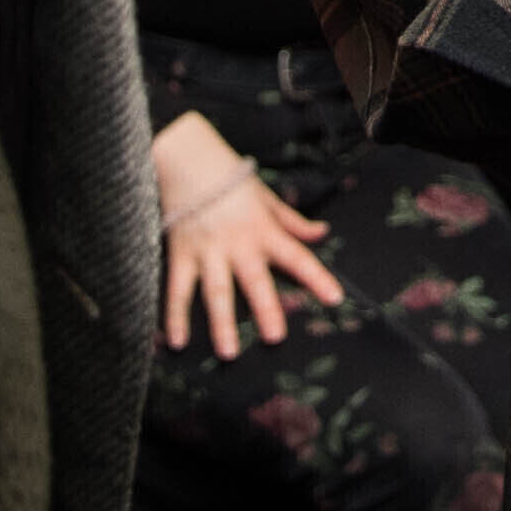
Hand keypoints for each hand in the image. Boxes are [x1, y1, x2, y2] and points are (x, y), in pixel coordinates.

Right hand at [154, 112, 352, 358]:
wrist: (188, 158)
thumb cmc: (231, 181)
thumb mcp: (267, 198)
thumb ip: (293, 222)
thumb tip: (322, 234)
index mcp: (263, 230)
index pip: (297, 256)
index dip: (317, 277)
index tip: (335, 298)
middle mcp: (238, 244)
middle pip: (255, 280)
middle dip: (266, 308)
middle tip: (275, 337)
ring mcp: (208, 251)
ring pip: (216, 291)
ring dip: (221, 323)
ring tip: (229, 352)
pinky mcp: (181, 254)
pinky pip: (177, 289)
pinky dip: (174, 316)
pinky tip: (175, 342)